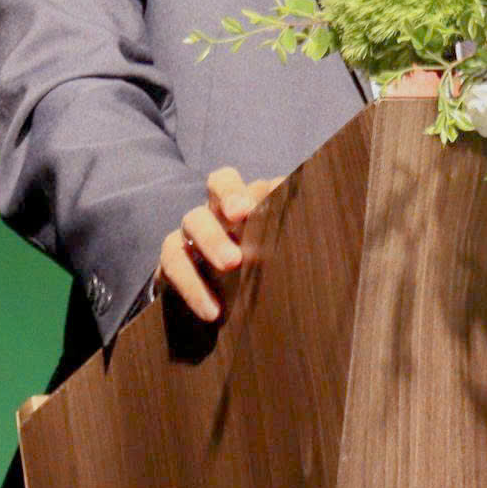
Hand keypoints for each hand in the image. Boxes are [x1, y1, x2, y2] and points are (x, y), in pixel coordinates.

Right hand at [155, 167, 280, 322]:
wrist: (224, 302)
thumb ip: (291, 229)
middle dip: (230, 198)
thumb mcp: (277, 245)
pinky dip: (192, 286)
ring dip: (211, 239)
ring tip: (231, 264)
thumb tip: (313, 217)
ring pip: (192, 221)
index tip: (260, 196)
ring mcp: (191, 233)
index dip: (248, 181)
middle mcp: (216, 209)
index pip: (240, 176)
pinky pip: (174, 264)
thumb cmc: (264, 263)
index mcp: (245, 199)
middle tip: (244, 215)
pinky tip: (212, 311)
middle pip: (216, 186)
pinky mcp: (173, 262)